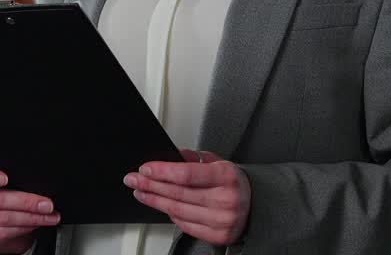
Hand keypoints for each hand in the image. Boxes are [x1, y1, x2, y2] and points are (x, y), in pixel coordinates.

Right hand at [0, 164, 60, 253]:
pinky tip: (35, 223)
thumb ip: (11, 177)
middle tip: (46, 204)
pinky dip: (24, 227)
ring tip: (48, 215)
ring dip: (31, 217)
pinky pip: (3, 232)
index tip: (5, 178)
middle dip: (26, 201)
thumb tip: (37, 178)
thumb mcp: (4, 183)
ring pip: (3, 217)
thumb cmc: (1, 197)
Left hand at [124, 148, 250, 245]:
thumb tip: (172, 154)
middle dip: (151, 185)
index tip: (145, 169)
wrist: (256, 207)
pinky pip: (185, 225)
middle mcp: (225, 199)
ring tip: (141, 193)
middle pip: (178, 193)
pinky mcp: (217, 236)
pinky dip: (170, 214)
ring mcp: (221, 220)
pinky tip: (162, 206)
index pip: (186, 174)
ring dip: (155, 200)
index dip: (162, 172)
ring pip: (177, 210)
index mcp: (227, 176)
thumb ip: (195, 158)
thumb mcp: (220, 163)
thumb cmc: (234, 184)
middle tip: (134, 179)